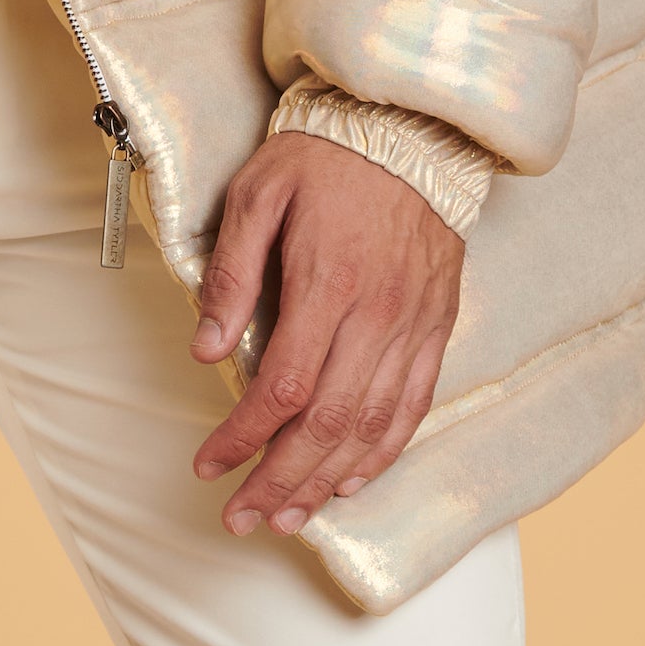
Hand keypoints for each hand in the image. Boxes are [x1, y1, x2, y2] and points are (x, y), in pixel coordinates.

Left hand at [188, 133, 462, 536]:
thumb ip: (231, 274)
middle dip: (280, 480)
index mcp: (328, 284)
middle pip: (329, 424)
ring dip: (328, 481)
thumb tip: (206, 349)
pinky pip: (414, 404)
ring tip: (290, 517)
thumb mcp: (258, 194)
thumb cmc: (325, 157)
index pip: (283, 387)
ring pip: (373, 426)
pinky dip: (383, 451)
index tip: (208, 465)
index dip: (243, 438)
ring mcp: (415, 324)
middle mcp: (378, 315)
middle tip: (242, 518)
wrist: (411, 127)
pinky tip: (352, 480)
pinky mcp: (438, 324)